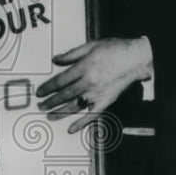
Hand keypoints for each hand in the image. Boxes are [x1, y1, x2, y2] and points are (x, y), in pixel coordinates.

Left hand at [35, 37, 152, 132]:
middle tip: (40, 106)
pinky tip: (71, 129)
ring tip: (49, 116)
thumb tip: (55, 60)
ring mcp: (97, 94)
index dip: (48, 87)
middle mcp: (88, 82)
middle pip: (65, 95)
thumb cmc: (114, 49)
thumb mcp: (91, 45)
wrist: (136, 58)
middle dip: (50, 101)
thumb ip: (72, 54)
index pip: (60, 80)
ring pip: (75, 106)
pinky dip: (81, 123)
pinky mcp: (106, 101)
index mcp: (84, 67)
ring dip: (60, 112)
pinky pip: (92, 115)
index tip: (39, 92)